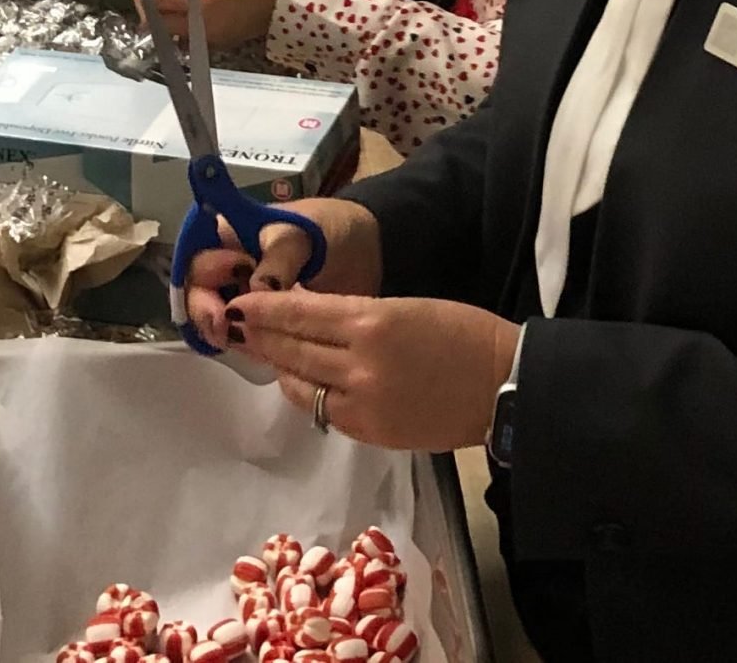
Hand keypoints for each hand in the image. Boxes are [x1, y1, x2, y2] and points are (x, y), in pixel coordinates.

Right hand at [181, 195, 380, 348]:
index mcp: (230, 235)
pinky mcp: (265, 320)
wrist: (368, 248)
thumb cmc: (332, 230)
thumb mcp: (302, 235)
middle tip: (228, 329)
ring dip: (225, 333)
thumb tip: (254, 295)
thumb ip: (276, 260)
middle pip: (199, 294)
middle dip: (208, 313)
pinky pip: (244, 335)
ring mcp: (245, 294)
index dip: (203, 280)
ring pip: (218, 319)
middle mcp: (229, 266)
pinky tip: (258, 351)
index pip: (196, 260)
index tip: (226, 292)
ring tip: (244, 342)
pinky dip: (246, 345)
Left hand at [234, 290, 520, 452]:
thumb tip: (312, 318)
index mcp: (371, 323)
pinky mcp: (369, 433)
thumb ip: (357, 316)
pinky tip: (302, 382)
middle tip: (235, 326)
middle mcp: (358, 365)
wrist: (502, 385)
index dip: (265, 310)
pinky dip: (308, 394)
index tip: (239, 304)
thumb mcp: (407, 307)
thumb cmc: (463, 332)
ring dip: (280, 366)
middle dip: (260, 336)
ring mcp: (361, 404)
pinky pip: (323, 411)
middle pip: (292, 349)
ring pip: (300, 385)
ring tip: (264, 352)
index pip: (300, 314)